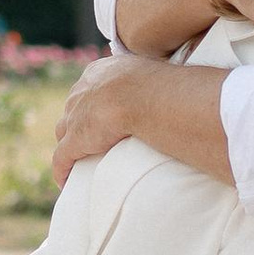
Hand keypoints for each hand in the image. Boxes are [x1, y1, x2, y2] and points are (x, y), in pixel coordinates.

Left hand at [51, 55, 232, 187]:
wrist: (140, 94)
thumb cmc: (158, 83)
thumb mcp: (156, 73)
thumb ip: (159, 80)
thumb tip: (191, 84)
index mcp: (99, 72)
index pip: (90, 89)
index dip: (93, 104)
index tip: (100, 117)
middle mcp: (82, 91)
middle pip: (73, 109)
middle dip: (78, 124)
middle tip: (90, 141)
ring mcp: (75, 116)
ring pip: (64, 132)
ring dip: (69, 146)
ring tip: (79, 161)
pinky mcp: (74, 140)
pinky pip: (62, 158)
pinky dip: (62, 170)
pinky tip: (65, 181)